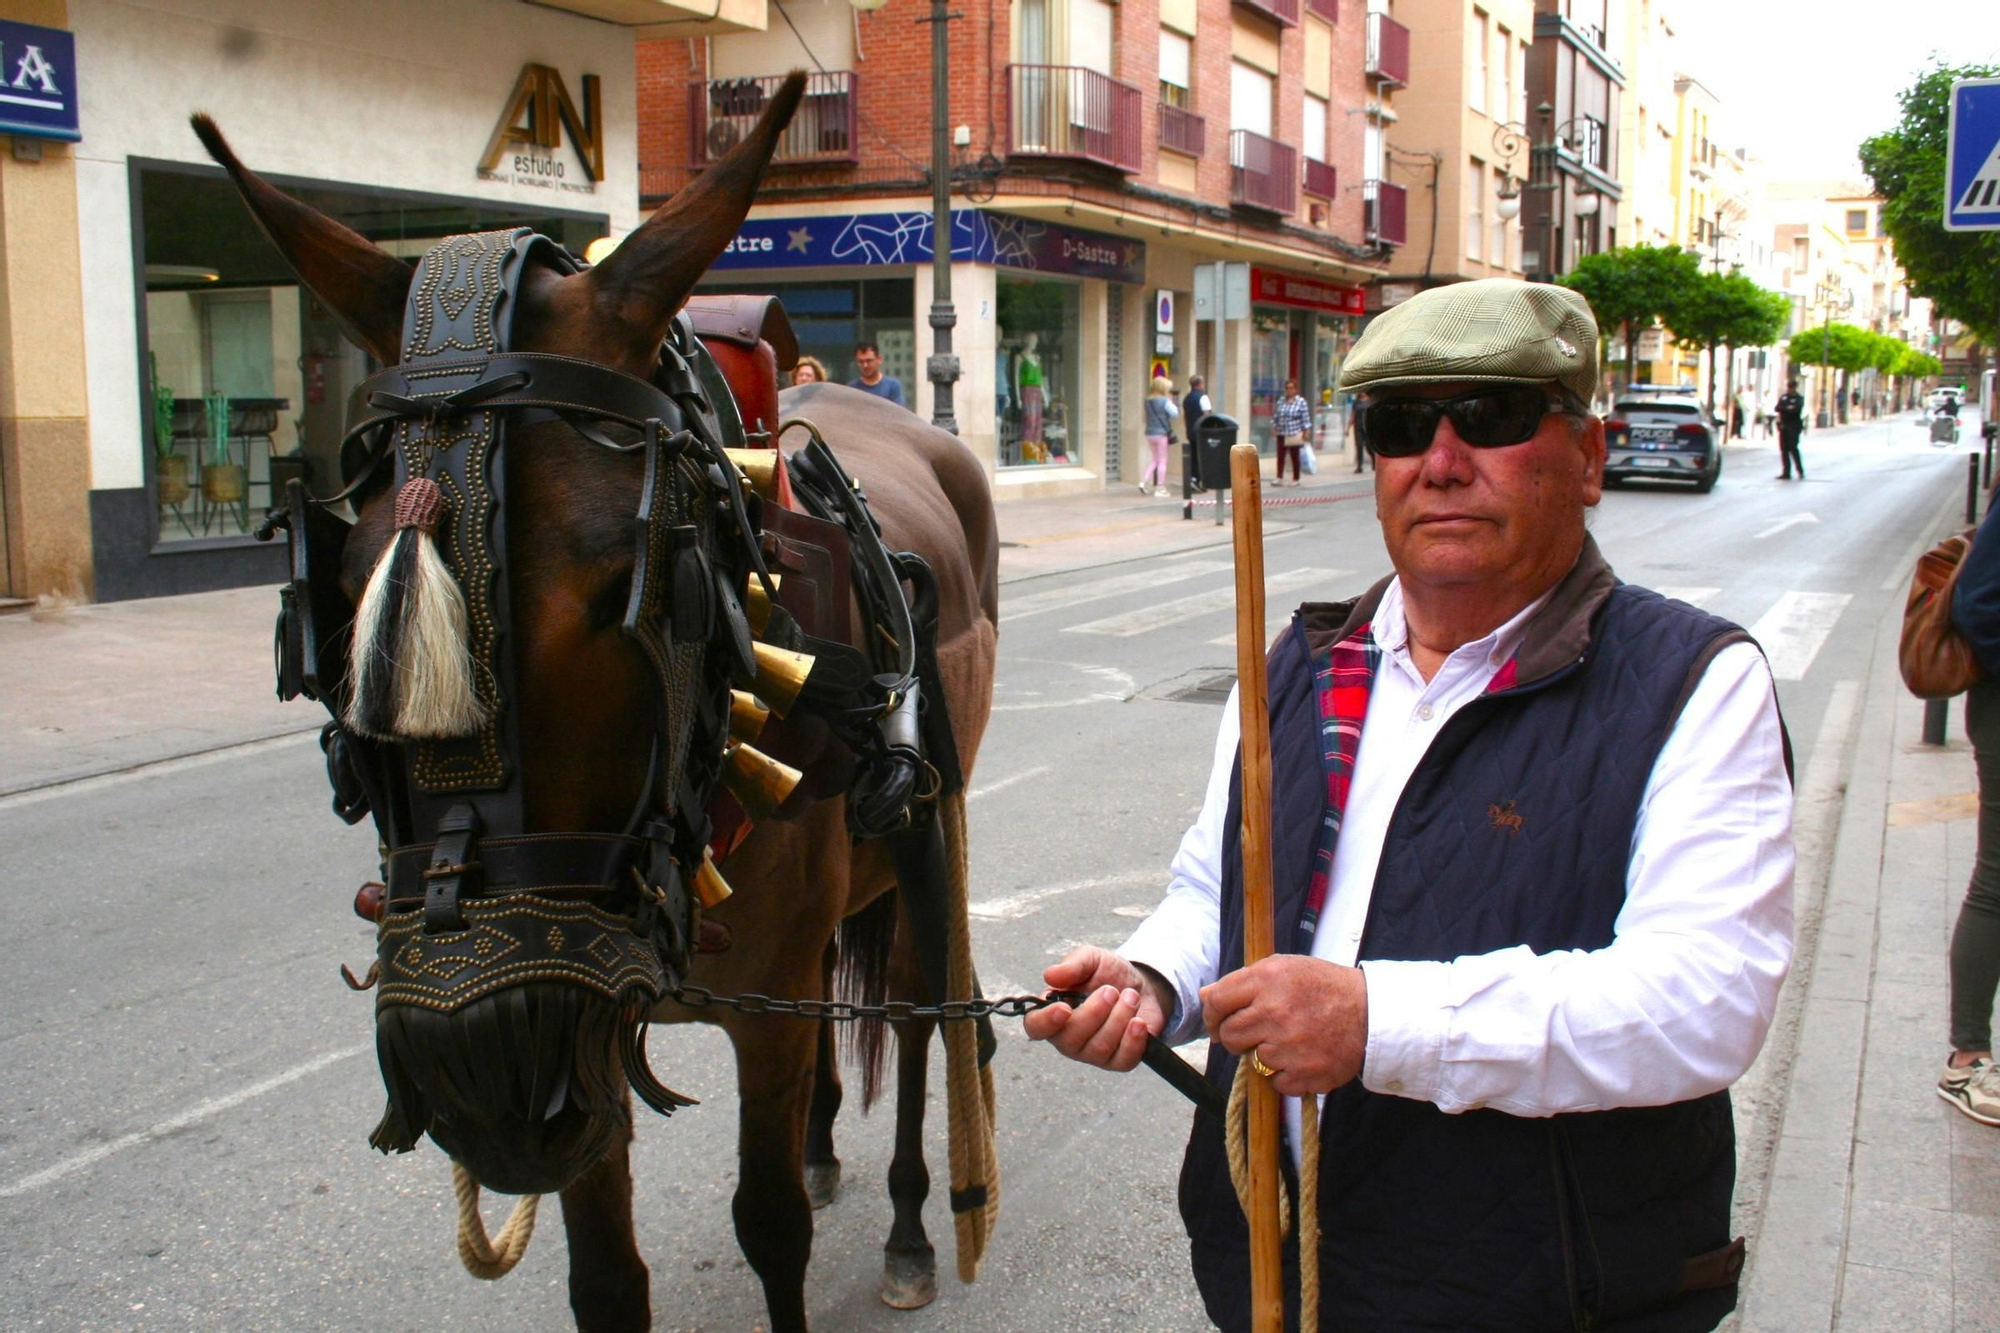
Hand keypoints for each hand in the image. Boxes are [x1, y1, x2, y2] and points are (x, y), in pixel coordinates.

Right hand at [1024, 946, 1169, 1072]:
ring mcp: (1092, 1053)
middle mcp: (1068, 1038)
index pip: (1036, 1027)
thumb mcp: (1091, 960)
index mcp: (1053, 1013)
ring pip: (1099, 1048)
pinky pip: (1122, 1060)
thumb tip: (1050, 975)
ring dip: (1119, 1018)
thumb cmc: (1107, 975)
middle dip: (1095, 1012)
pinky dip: (1133, 1040)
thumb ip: (1072, 965)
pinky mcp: (1118, 1061)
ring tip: (1131, 996)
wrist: (1141, 986)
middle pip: (1070, 1039)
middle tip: (1111, 990)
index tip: (1064, 1008)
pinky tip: (1138, 1022)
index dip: (1046, 1022)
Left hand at [1201, 956, 1367, 1097]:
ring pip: (1252, 1061)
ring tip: (1290, 1040)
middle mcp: (1274, 1012)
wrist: (1371, 1013)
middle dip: (1238, 1037)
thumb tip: (1205, 996)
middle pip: (1230, 1036)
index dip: (1212, 1016)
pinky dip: (1286, 1075)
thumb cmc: (1323, 987)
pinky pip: (1275, 1083)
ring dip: (1265, 1055)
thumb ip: (1243, 981)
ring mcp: (1288, 1046)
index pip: (1217, 1002)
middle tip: (1259, 1033)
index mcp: (1266, 980)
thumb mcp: (1284, 969)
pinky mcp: (1303, 1074)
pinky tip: (1303, 1057)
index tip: (1218, 1023)